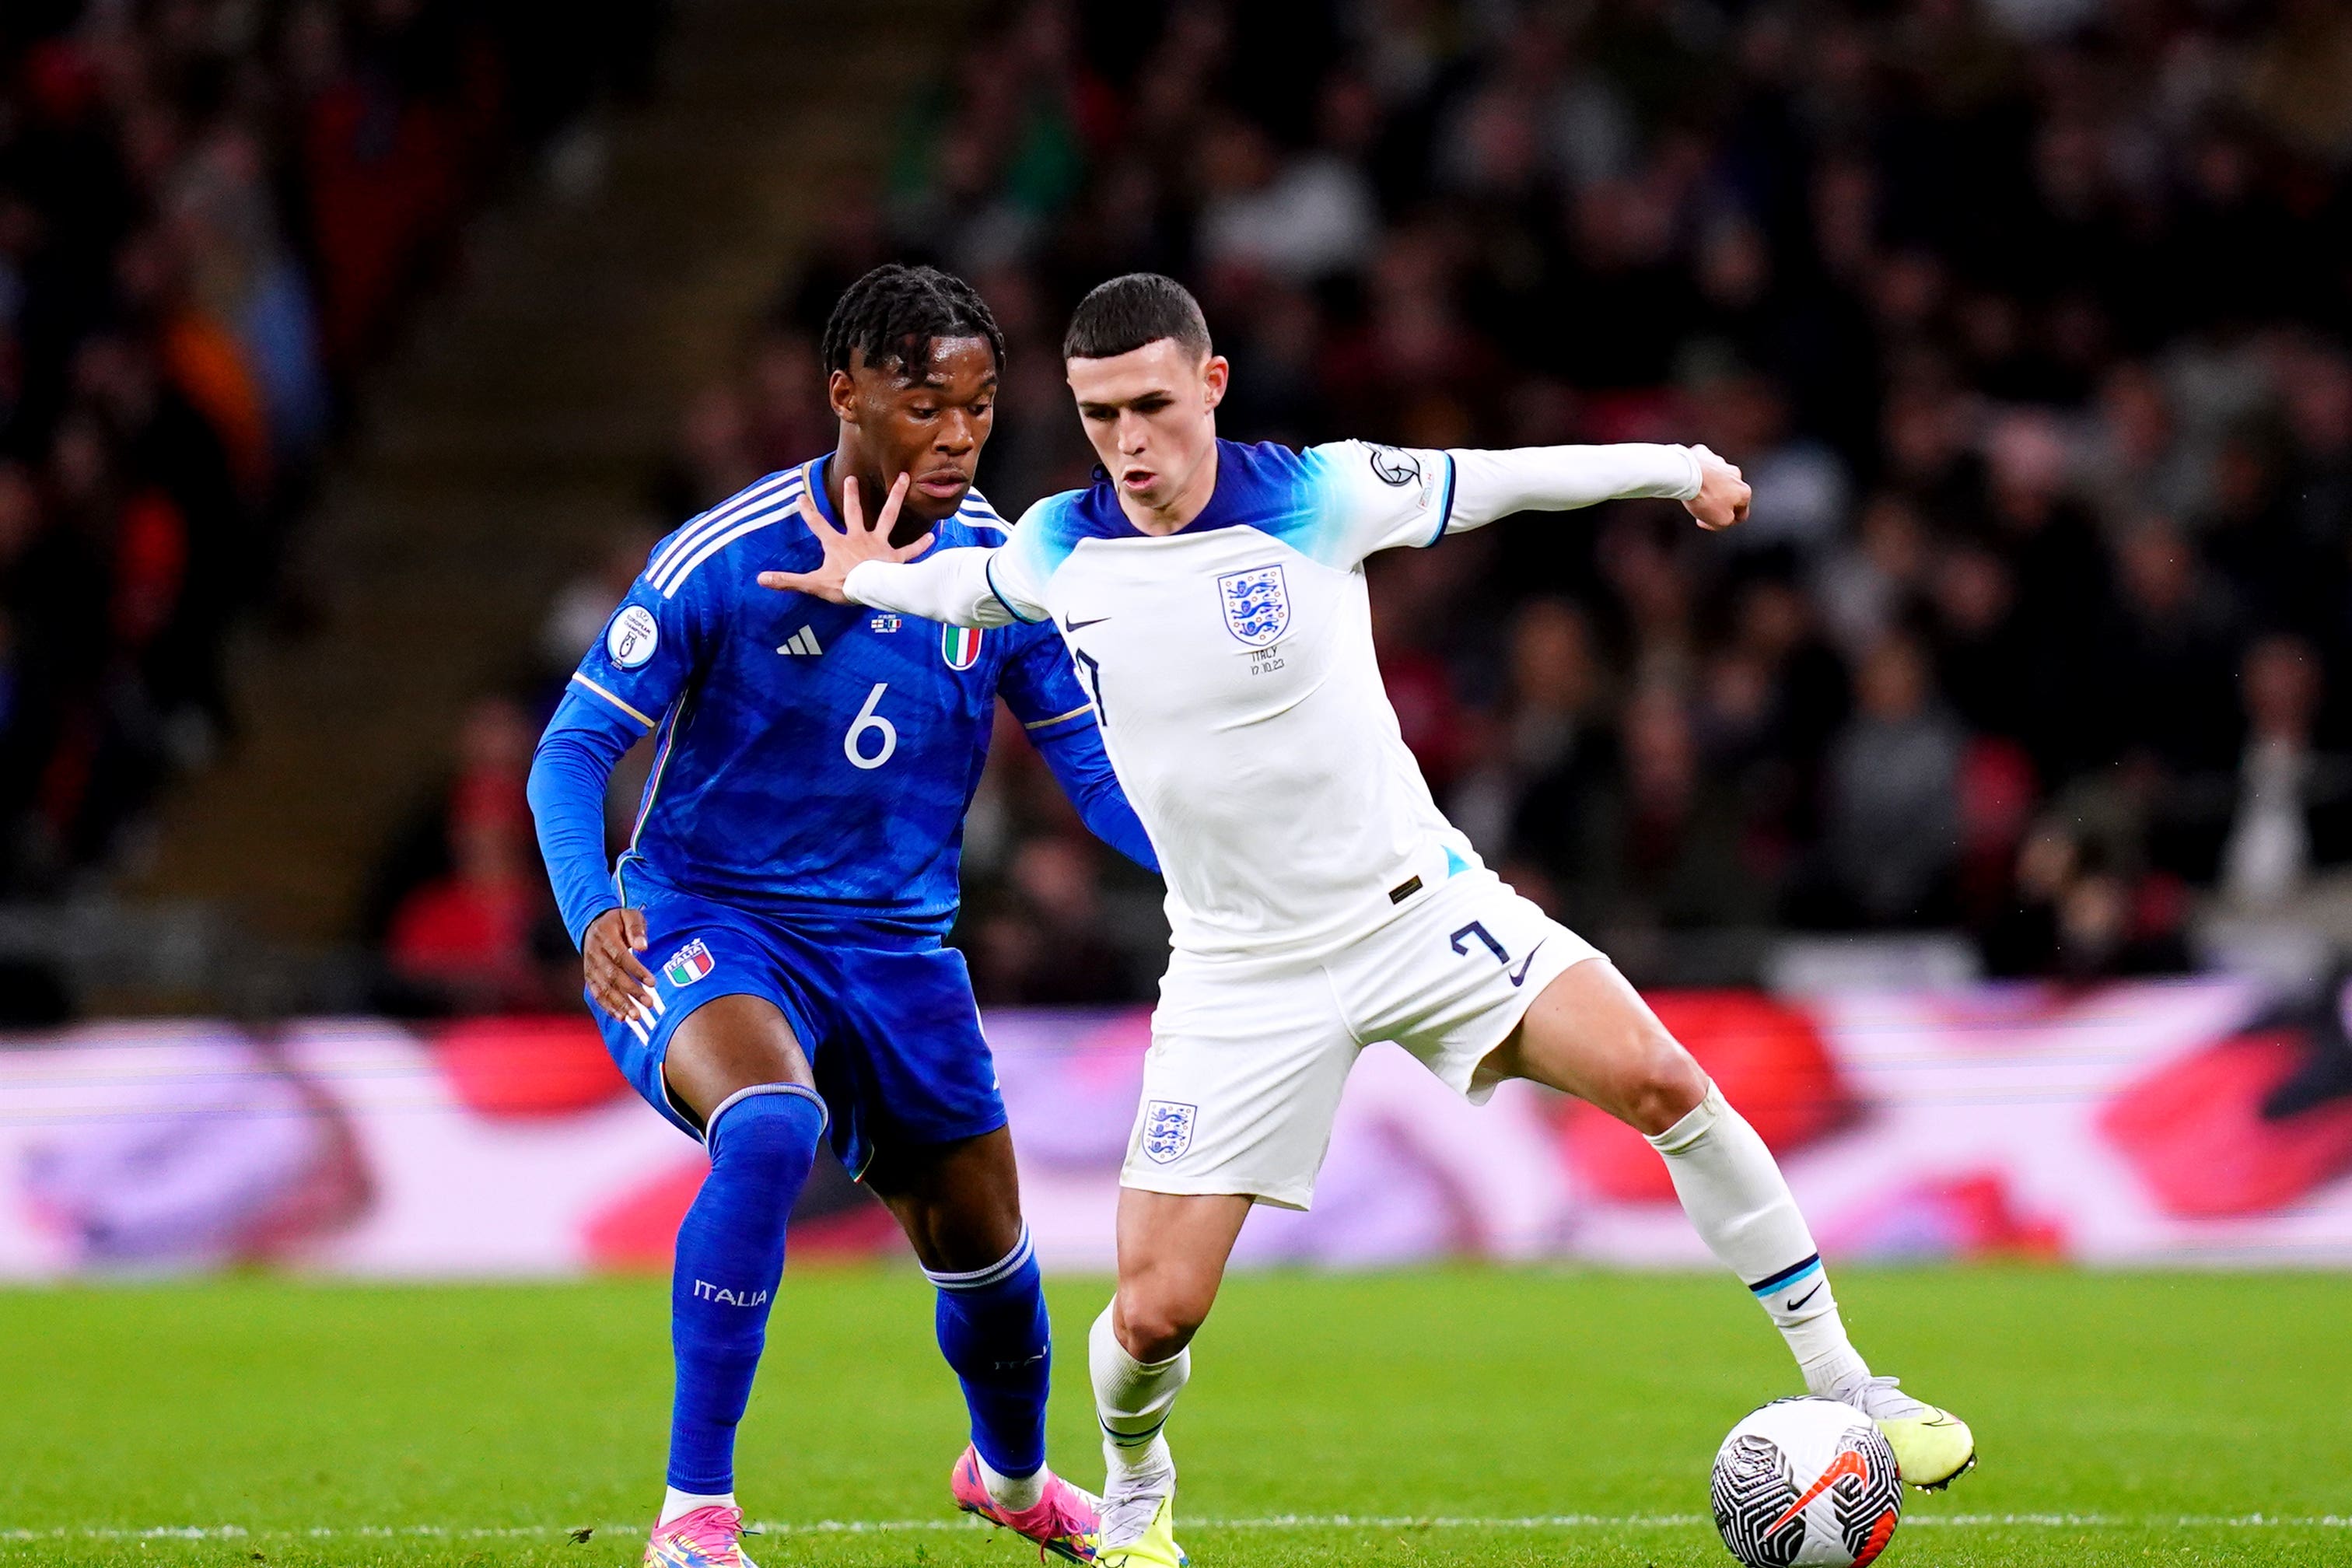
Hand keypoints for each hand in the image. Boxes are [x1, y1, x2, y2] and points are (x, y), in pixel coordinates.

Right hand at [584, 907, 659, 1024]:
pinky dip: (608, 1007)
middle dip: (631, 991)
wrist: (594, 925)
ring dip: (620, 1004)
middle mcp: (594, 954)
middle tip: (649, 1003)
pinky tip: (621, 1017)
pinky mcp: (589, 978)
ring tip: (636, 1016)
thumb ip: (636, 928)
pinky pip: (597, 995)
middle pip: (612, 976)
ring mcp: (590, 967)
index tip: (653, 982)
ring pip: (604, 989)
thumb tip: (642, 947)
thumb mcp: (629, 915)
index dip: (636, 970)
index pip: (620, 957)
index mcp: (604, 937)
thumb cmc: (618, 921)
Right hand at [756, 472, 930, 603]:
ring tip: (903, 478)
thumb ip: (787, 580)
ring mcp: (878, 544)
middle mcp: (858, 538)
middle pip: (854, 512)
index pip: (817, 525)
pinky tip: (932, 536)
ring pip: (888, 516)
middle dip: (852, 494)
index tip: (800, 496)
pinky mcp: (894, 556)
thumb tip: (761, 579)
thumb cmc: (842, 587)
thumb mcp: (812, 583)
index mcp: (837, 544)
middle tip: (852, 477)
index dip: (807, 511)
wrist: (870, 590)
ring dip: (896, 497)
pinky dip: (920, 544)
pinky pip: (909, 550)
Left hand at [1684, 445, 1750, 531]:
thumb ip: (1728, 521)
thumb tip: (1727, 518)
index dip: (1727, 521)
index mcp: (1743, 491)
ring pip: (1716, 478)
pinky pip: (1703, 466)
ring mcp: (1720, 462)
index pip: (1741, 512)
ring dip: (1709, 486)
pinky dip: (1699, 472)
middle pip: (1729, 493)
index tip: (1712, 522)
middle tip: (1703, 507)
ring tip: (1695, 493)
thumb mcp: (1720, 521)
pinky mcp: (1705, 454)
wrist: (1686, 475)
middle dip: (1718, 501)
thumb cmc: (1704, 497)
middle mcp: (1735, 474)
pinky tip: (1691, 479)